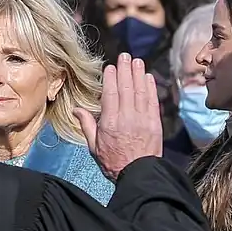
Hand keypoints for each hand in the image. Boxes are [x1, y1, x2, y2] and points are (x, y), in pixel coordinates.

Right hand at [74, 53, 162, 180]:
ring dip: (138, 74)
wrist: (138, 174)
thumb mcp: (93, 146)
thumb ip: (87, 125)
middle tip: (125, 56)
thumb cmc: (112, 162)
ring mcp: (143, 119)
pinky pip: (152, 100)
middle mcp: (127, 117)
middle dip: (125, 70)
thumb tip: (76, 109)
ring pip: (140, 91)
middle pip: (126, 88)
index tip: (111, 67)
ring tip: (137, 61)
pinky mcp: (155, 123)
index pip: (110, 94)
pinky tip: (148, 77)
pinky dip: (150, 87)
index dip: (111, 78)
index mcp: (109, 123)